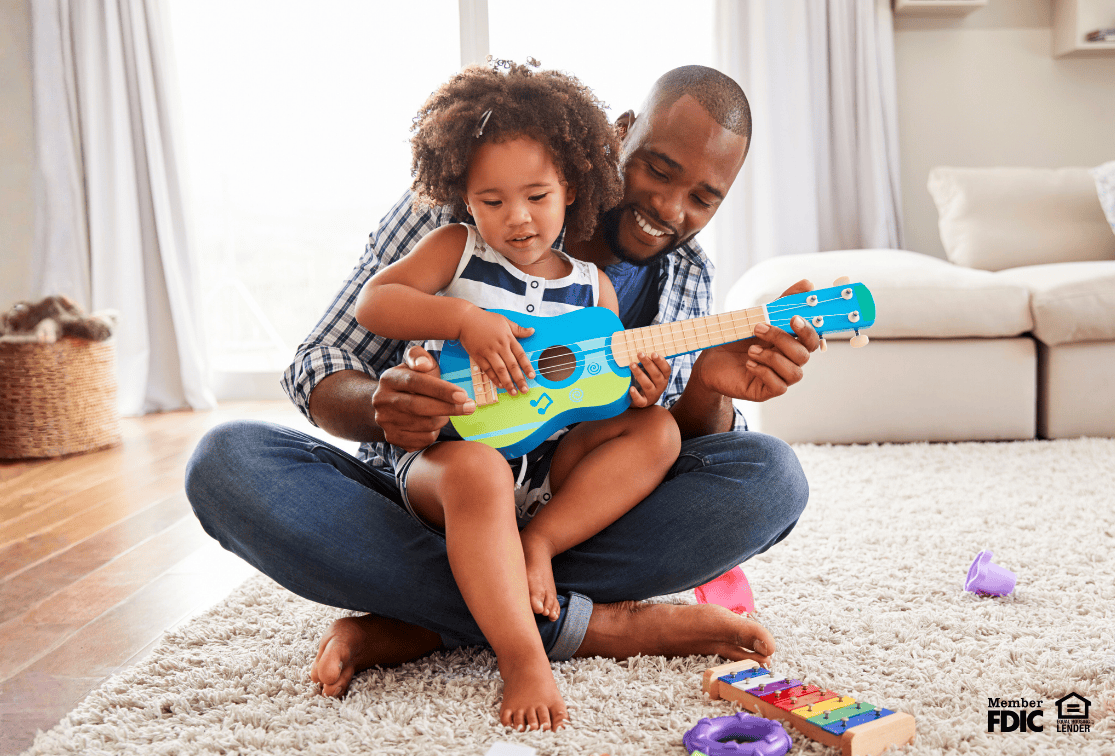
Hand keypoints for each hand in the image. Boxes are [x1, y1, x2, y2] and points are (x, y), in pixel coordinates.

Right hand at [371, 345, 475, 450]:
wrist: (388, 404)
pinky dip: (435, 432)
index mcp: (389, 379)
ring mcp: (386, 421)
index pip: (415, 382)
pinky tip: (434, 423)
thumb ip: (419, 356)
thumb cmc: (411, 380)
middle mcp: (382, 401)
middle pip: (419, 407)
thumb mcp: (414, 363)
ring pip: (425, 425)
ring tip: (446, 411)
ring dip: (443, 419)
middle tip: (470, 407)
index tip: (462, 395)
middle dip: (449, 408)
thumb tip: (423, 364)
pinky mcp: (392, 438)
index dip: (440, 390)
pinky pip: (423, 439)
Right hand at [458, 309, 535, 394]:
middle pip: (512, 365)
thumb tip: (532, 331)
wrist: (465, 319)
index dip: (527, 366)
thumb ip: (518, 329)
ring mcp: (488, 352)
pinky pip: (488, 370)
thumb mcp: (504, 321)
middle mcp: (500, 346)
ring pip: (500, 370)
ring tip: (513, 392)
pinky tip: (500, 385)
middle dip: (519, 379)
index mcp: (508, 338)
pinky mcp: (478, 356)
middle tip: (525, 390)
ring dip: (508, 382)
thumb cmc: (485, 319)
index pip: (521, 355)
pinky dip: (494, 378)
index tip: (532, 376)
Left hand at [627, 352, 671, 407]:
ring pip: (648, 385)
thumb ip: (649, 362)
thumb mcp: (650, 371)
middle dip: (648, 364)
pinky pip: (641, 400)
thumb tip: (641, 349)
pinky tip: (631, 388)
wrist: (644, 398)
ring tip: (632, 364)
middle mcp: (660, 386)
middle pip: (656, 375)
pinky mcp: (644, 402)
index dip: (661, 361)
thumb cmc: (647, 379)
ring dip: (639, 374)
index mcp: (664, 377)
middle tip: (639, 354)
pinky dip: (636, 395)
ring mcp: (652, 395)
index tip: (653, 353)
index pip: (666, 369)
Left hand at [693, 279, 821, 402]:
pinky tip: (749, 364)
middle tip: (759, 329)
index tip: (794, 318)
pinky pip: (779, 386)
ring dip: (772, 357)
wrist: (711, 360)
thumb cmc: (736, 340)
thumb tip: (807, 284)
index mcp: (790, 343)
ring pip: (795, 372)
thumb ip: (783, 303)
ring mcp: (780, 377)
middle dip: (783, 340)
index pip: (813, 339)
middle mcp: (789, 361)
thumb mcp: (758, 316)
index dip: (809, 330)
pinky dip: (764, 372)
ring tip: (751, 349)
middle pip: (804, 355)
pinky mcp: (767, 391)